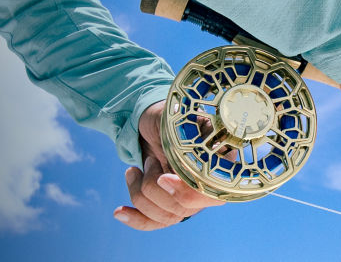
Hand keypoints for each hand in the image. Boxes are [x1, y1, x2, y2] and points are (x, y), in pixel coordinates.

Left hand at [113, 100, 223, 229]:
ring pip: (166, 216)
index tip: (162, 177)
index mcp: (220, 164)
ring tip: (134, 170)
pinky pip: (155, 222)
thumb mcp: (181, 122)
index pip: (211, 192)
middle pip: (184, 209)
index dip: (186, 191)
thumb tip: (200, 152)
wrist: (154, 122)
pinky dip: (136, 219)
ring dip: (140, 192)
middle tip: (149, 161)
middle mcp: (208, 187)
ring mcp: (189, 199)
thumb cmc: (171, 118)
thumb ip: (190, 136)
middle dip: (154, 186)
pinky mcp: (170, 205)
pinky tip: (119, 212)